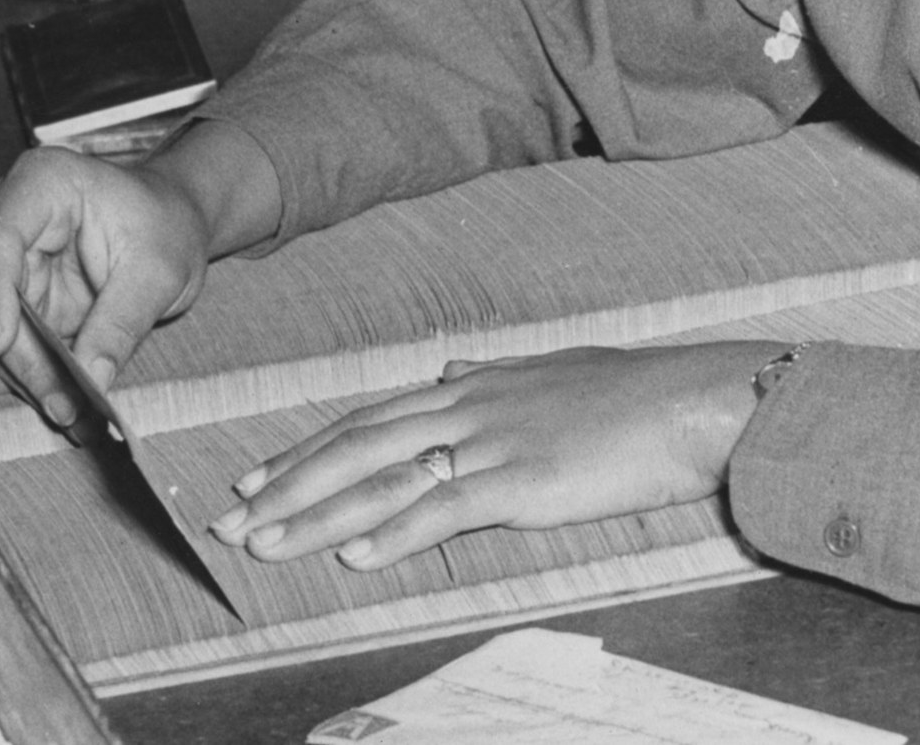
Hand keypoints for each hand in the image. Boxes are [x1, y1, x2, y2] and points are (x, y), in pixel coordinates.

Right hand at [0, 149, 217, 427]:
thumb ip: (121, 324)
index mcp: (41, 184)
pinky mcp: (2, 301)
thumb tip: (91, 381)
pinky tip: (55, 393)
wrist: (169, 225)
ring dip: (14, 374)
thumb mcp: (158, 272)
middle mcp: (4, 217)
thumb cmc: (166, 229)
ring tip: (68, 407)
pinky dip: (13, 376)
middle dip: (19, 357)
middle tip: (66, 405)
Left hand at [202, 340, 776, 572]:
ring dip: (316, 514)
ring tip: (264, 543)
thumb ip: (491, 373)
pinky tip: (355, 554)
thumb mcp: (548, 370)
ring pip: (382, 478)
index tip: (259, 478)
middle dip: (286, 485)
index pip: (367, 417)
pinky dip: (392, 531)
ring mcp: (491, 443)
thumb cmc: (629, 391)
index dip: (308, 449)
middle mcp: (468, 406)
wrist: (689, 400)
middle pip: (355, 445)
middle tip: (230, 519)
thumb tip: (450, 366)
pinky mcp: (521, 482)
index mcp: (471, 383)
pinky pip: (443, 508)